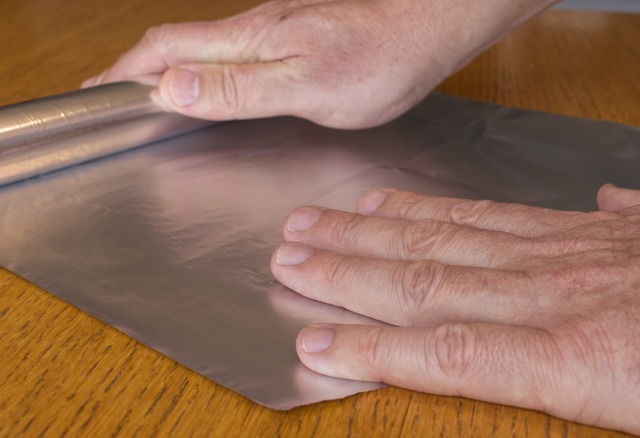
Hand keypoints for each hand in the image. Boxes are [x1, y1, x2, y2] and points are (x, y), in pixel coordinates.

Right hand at [82, 0, 553, 127]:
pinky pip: (236, 50)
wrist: (428, 26)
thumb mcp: (308, 87)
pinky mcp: (299, 35)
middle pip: (178, 43)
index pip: (167, 50)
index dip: (126, 71)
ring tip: (152, 92)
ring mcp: (278, 29)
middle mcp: (256, 29)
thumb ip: (240, 90)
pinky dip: (207, 66)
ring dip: (170, 66)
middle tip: (113, 92)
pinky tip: (216, 82)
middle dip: (137, 67)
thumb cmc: (379, 59)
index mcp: (250, 42)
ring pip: (206, 46)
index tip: (95, 93)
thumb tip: (171, 88)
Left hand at [270, 185, 639, 436]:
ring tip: (295, 263)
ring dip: (350, 276)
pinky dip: (381, 350)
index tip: (367, 208)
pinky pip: (451, 354)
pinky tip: (328, 346)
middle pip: (434, 245)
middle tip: (299, 229)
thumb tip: (612, 202)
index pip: (478, 221)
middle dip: (357, 239)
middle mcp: (553, 263)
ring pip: (425, 285)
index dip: (413, 215)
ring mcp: (551, 307)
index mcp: (586, 239)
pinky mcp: (563, 363)